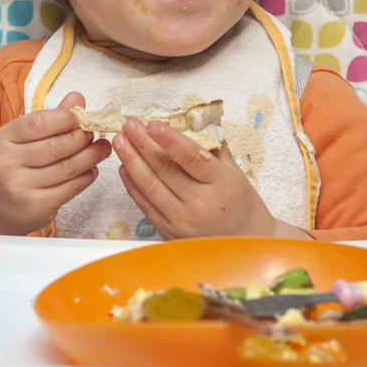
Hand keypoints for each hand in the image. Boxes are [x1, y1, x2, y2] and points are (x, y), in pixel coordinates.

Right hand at [0, 92, 110, 234]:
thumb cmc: (16, 166)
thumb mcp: (25, 139)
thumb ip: (52, 118)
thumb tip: (78, 98)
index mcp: (4, 139)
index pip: (37, 123)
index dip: (64, 118)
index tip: (80, 117)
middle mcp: (7, 163)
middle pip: (56, 146)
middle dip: (82, 138)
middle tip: (95, 133)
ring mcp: (20, 187)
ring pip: (67, 167)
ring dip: (91, 156)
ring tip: (103, 148)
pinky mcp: (36, 207)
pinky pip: (71, 188)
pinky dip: (87, 176)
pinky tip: (92, 169)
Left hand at [113, 118, 306, 238]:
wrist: (245, 243)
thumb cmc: (242, 206)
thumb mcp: (236, 173)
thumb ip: (213, 148)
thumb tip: (191, 122)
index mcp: (220, 185)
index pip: (191, 157)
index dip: (169, 139)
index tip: (153, 123)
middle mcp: (200, 204)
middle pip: (164, 169)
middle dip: (142, 143)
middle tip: (130, 125)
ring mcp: (182, 220)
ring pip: (149, 186)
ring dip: (131, 161)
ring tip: (121, 141)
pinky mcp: (169, 231)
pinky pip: (145, 205)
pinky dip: (132, 185)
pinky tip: (124, 168)